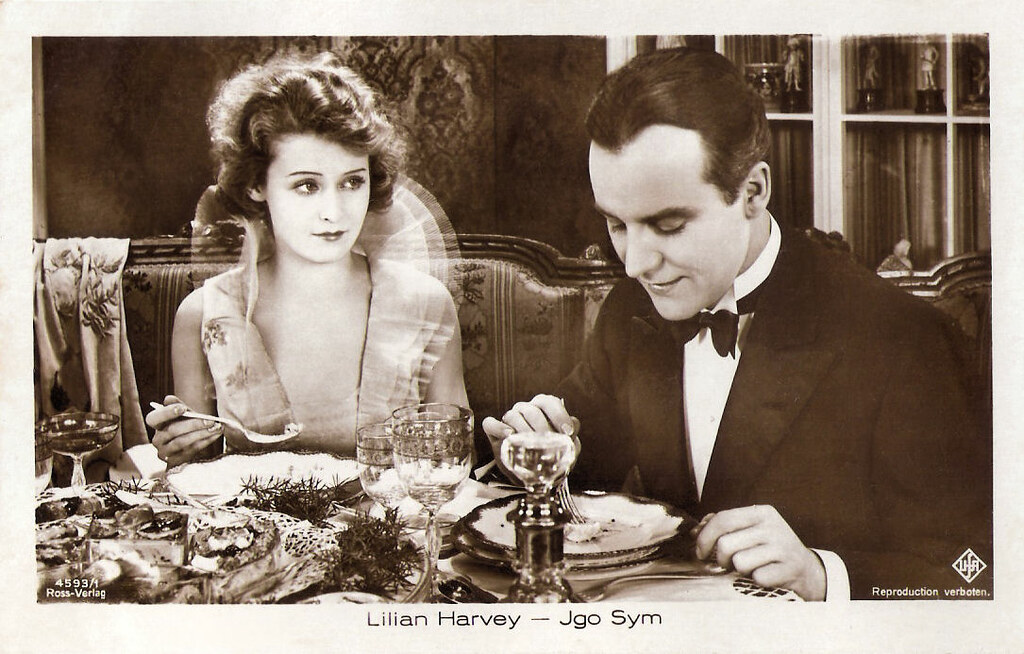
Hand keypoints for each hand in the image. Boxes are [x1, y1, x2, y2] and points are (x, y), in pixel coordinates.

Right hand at [146, 394, 222, 467]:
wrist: (190, 444)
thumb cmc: (185, 425)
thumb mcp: (182, 414)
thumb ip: (177, 406)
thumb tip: (169, 399)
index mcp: (155, 425)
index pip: (154, 418)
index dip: (167, 413)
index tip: (183, 408)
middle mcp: (157, 440)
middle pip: (172, 431)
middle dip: (193, 424)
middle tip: (210, 420)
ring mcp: (165, 452)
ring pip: (182, 442)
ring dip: (201, 434)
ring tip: (216, 427)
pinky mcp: (175, 461)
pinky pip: (191, 450)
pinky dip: (205, 441)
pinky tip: (216, 435)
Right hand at [481, 394, 579, 480]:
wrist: (531, 476)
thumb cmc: (550, 456)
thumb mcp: (565, 448)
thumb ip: (572, 435)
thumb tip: (574, 423)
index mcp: (542, 408)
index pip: (549, 402)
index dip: (559, 415)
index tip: (567, 432)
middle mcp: (525, 409)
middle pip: (532, 410)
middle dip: (543, 427)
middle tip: (550, 444)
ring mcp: (508, 419)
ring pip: (513, 416)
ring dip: (524, 430)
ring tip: (531, 444)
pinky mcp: (493, 431)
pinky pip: (491, 424)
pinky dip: (499, 428)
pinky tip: (510, 435)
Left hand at [693, 505, 825, 600]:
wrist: (805, 568)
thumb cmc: (769, 548)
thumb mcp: (751, 529)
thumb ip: (723, 525)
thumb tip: (695, 531)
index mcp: (762, 512)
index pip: (723, 519)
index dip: (705, 537)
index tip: (700, 551)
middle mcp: (773, 527)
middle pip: (726, 544)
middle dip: (720, 558)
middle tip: (727, 563)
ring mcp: (782, 547)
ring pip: (739, 562)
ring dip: (739, 569)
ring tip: (750, 566)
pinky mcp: (788, 569)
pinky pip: (756, 577)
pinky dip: (756, 579)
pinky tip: (765, 573)